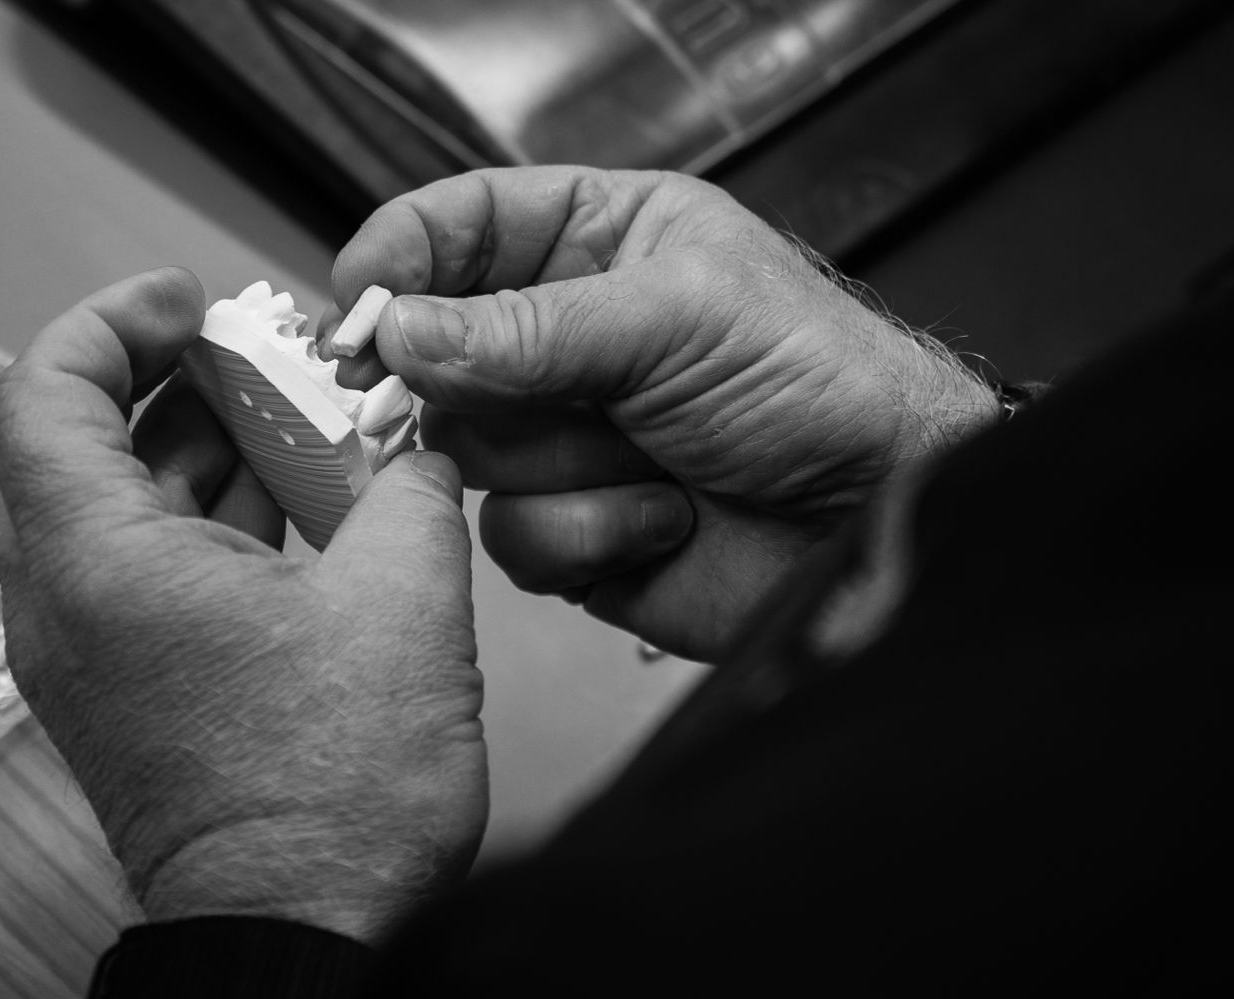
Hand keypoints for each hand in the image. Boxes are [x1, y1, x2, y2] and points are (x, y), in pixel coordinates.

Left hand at [0, 269, 484, 945]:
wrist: (299, 930)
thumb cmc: (333, 791)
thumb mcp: (406, 603)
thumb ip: (413, 488)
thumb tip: (420, 442)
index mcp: (104, 566)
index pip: (46, 391)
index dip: (113, 320)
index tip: (191, 299)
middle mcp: (68, 606)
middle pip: (67, 442)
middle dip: (158, 380)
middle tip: (245, 351)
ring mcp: (90, 655)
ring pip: (107, 507)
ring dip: (188, 448)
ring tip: (290, 418)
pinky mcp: (129, 689)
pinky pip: (139, 567)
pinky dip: (202, 516)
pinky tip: (296, 504)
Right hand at [322, 167, 995, 661]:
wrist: (877, 519)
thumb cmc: (819, 381)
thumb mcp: (674, 317)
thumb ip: (527, 327)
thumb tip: (402, 331)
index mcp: (606, 243)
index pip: (468, 224)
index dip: (403, 255)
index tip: (356, 299)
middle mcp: (572, 339)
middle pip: (440, 349)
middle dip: (450, 380)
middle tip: (447, 397)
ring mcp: (569, 436)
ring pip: (468, 454)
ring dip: (556, 464)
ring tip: (646, 457)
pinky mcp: (578, 527)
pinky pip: (513, 538)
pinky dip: (586, 533)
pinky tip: (662, 517)